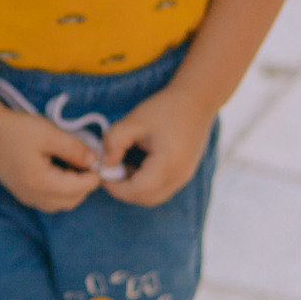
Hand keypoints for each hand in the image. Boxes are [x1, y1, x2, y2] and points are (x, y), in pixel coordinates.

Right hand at [0, 103, 105, 213]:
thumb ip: (75, 148)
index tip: (100, 161)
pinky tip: (58, 170)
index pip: (79, 189)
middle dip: (84, 185)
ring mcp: (25, 196)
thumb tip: (94, 160)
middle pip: (71, 201)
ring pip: (59, 203)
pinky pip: (47, 200)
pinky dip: (59, 190)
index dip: (94, 176)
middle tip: (88, 162)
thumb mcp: (49, 134)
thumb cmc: (15, 129)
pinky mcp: (20, 191)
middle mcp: (33, 196)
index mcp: (41, 183)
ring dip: (72, 190)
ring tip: (74, 166)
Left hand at [98, 85, 213, 206]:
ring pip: (154, 197)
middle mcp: (179, 176)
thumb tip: (105, 163)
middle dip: (123, 191)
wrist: (197, 100)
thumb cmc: (166, 108)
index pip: (138, 190)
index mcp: (168, 164)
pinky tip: (137, 165)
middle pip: (146, 199)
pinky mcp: (184, 174)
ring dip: (135, 188)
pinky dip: (146, 184)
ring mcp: (184, 177)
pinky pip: (162, 189)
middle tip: (109, 173)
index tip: (102, 174)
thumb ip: (114, 142)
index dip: (116, 187)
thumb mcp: (134, 121)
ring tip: (123, 167)